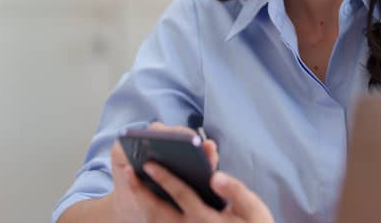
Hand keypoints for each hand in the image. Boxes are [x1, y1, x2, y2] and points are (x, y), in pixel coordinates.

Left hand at [114, 122, 274, 222]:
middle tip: (126, 172)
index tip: (149, 163)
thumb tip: (215, 176)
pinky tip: (148, 198)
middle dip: (141, 191)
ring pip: (156, 221)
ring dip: (142, 202)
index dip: (165, 177)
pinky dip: (151, 212)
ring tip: (132, 183)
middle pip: (157, 212)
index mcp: (206, 219)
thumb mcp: (254, 210)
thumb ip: (236, 191)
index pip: (181, 195)